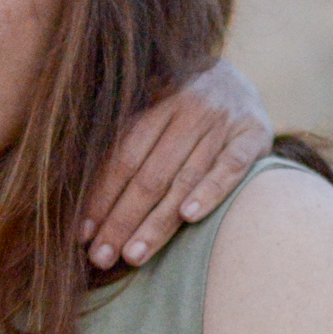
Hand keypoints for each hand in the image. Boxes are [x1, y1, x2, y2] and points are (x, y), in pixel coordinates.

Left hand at [81, 58, 270, 270]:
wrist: (242, 76)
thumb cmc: (185, 103)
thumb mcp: (154, 103)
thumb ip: (128, 138)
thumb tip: (78, 188)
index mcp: (158, 102)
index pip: (123, 157)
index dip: (101, 197)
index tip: (82, 234)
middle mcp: (190, 109)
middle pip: (149, 174)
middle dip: (122, 220)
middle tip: (101, 257)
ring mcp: (223, 122)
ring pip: (185, 178)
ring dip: (158, 221)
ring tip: (134, 255)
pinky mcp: (254, 135)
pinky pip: (231, 167)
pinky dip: (211, 191)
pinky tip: (189, 217)